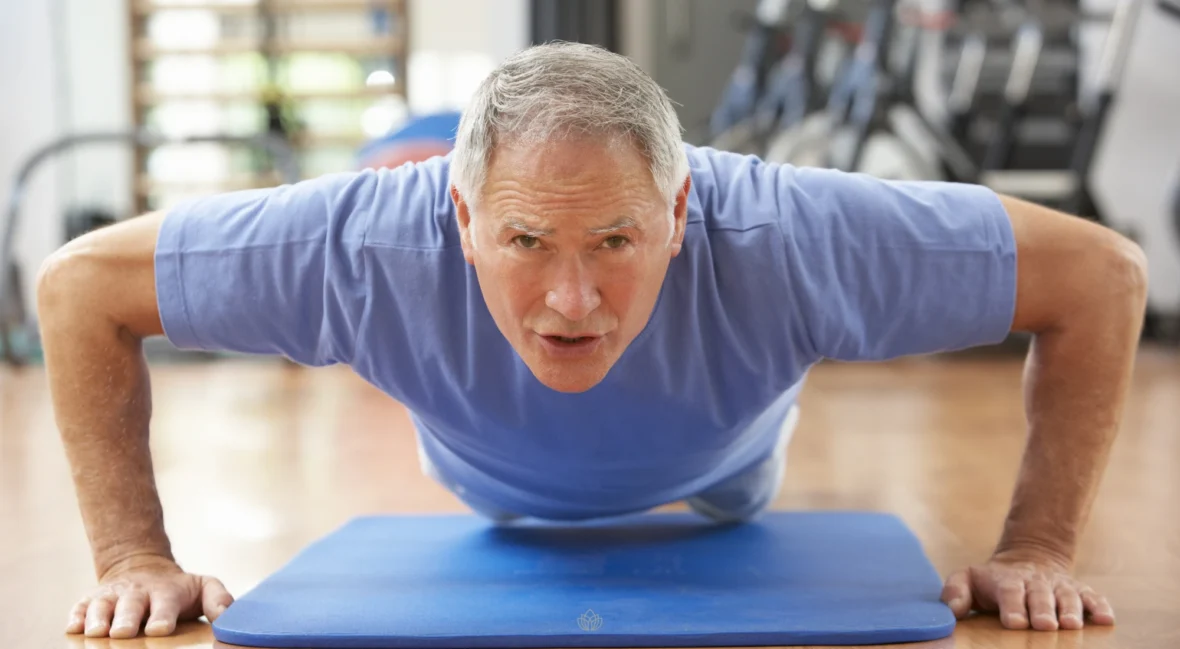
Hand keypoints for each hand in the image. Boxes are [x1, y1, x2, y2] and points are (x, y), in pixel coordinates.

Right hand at [66, 555, 233, 637]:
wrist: (143, 568)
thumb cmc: (177, 589)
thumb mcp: (203, 586)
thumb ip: (218, 600)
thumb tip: (226, 618)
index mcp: (166, 592)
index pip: (165, 604)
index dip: (163, 616)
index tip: (160, 629)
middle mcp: (137, 593)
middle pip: (130, 606)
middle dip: (126, 619)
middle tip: (122, 633)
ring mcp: (112, 596)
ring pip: (102, 605)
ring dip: (98, 618)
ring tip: (96, 633)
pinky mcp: (91, 600)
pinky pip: (79, 607)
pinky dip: (75, 616)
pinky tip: (73, 627)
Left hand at [940, 549, 1114, 630]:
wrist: (1028, 560)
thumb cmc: (993, 581)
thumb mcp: (968, 579)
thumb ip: (956, 591)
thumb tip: (952, 610)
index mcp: (1008, 581)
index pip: (1010, 592)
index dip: (1013, 606)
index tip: (1015, 623)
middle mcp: (1036, 583)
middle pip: (1040, 596)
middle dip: (1043, 610)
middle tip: (1045, 625)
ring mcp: (1059, 586)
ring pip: (1068, 597)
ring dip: (1072, 610)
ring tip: (1072, 625)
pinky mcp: (1080, 591)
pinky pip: (1093, 597)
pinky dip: (1100, 607)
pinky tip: (1106, 620)